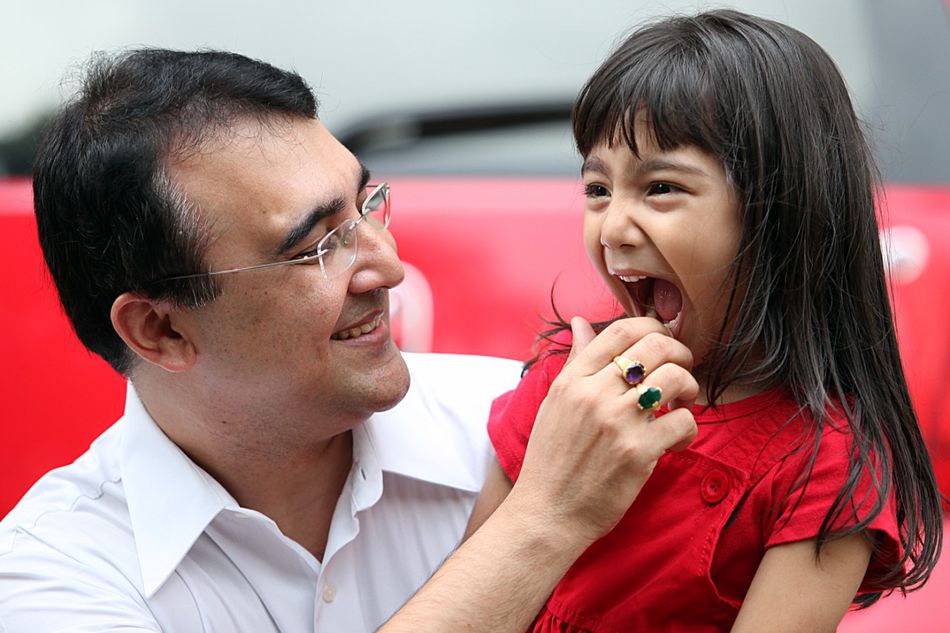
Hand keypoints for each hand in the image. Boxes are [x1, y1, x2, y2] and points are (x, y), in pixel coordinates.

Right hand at [509, 316, 698, 544]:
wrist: (548, 514)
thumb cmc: (552, 461)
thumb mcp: (555, 403)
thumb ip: (575, 362)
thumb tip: (581, 322)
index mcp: (573, 380)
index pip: (620, 330)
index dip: (652, 326)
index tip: (663, 341)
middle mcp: (594, 394)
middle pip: (655, 346)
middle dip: (680, 353)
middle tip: (682, 371)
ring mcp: (617, 422)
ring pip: (675, 378)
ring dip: (689, 387)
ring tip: (682, 403)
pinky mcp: (638, 452)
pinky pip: (683, 422)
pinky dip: (688, 429)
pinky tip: (674, 441)